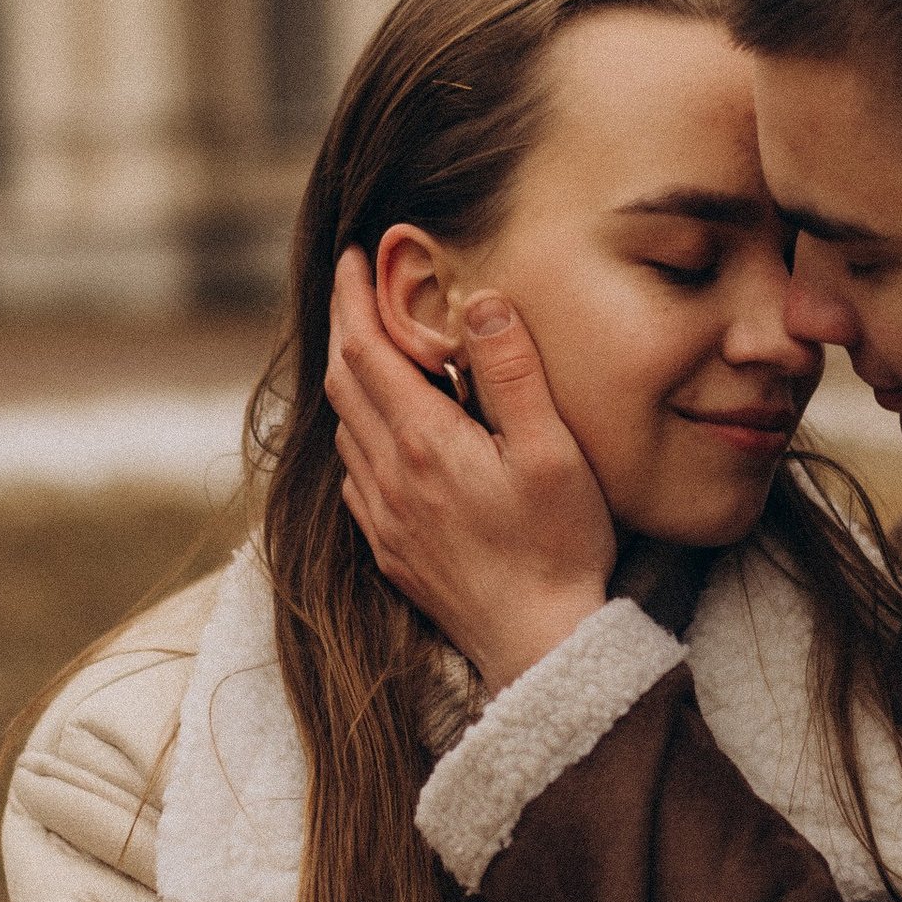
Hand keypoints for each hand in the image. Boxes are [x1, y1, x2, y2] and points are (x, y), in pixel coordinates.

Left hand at [326, 252, 615, 689]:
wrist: (538, 645)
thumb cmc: (557, 548)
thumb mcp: (551, 451)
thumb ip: (512, 372)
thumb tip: (479, 300)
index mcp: (424, 441)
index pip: (366, 348)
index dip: (354, 296)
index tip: (354, 256)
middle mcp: (389, 475)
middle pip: (344, 382)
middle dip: (344, 325)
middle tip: (357, 287)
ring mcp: (383, 516)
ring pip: (345, 428)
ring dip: (350, 379)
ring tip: (372, 348)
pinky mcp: (390, 548)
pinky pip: (356, 475)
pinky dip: (359, 433)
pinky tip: (382, 432)